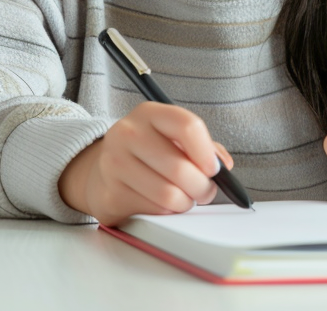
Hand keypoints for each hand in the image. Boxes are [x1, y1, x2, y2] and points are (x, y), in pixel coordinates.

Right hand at [57, 101, 232, 226]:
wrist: (103, 170)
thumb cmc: (147, 154)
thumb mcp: (172, 138)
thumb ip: (203, 147)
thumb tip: (223, 166)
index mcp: (148, 114)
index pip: (187, 125)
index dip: (207, 153)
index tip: (214, 169)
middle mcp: (127, 133)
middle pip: (181, 168)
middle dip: (202, 187)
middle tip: (202, 191)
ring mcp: (115, 163)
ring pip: (169, 194)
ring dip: (185, 203)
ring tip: (183, 198)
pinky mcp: (111, 192)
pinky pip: (154, 210)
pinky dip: (165, 212)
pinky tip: (160, 203)